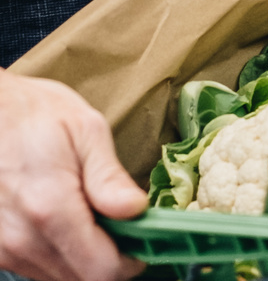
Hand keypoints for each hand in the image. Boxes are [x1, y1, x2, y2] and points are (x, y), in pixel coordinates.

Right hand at [0, 70, 146, 280]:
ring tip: (94, 218)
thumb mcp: (85, 130)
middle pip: (81, 278)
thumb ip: (109, 177)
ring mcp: (3, 247)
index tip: (144, 240)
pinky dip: (59, 254)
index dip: (130, 261)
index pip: (101, 268)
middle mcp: (22, 237)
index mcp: (51, 207)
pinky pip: (36, 267)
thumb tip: (136, 210)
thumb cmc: (35, 114)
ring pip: (58, 277)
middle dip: (110, 259)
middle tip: (124, 226)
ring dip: (84, 257)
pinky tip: (67, 222)